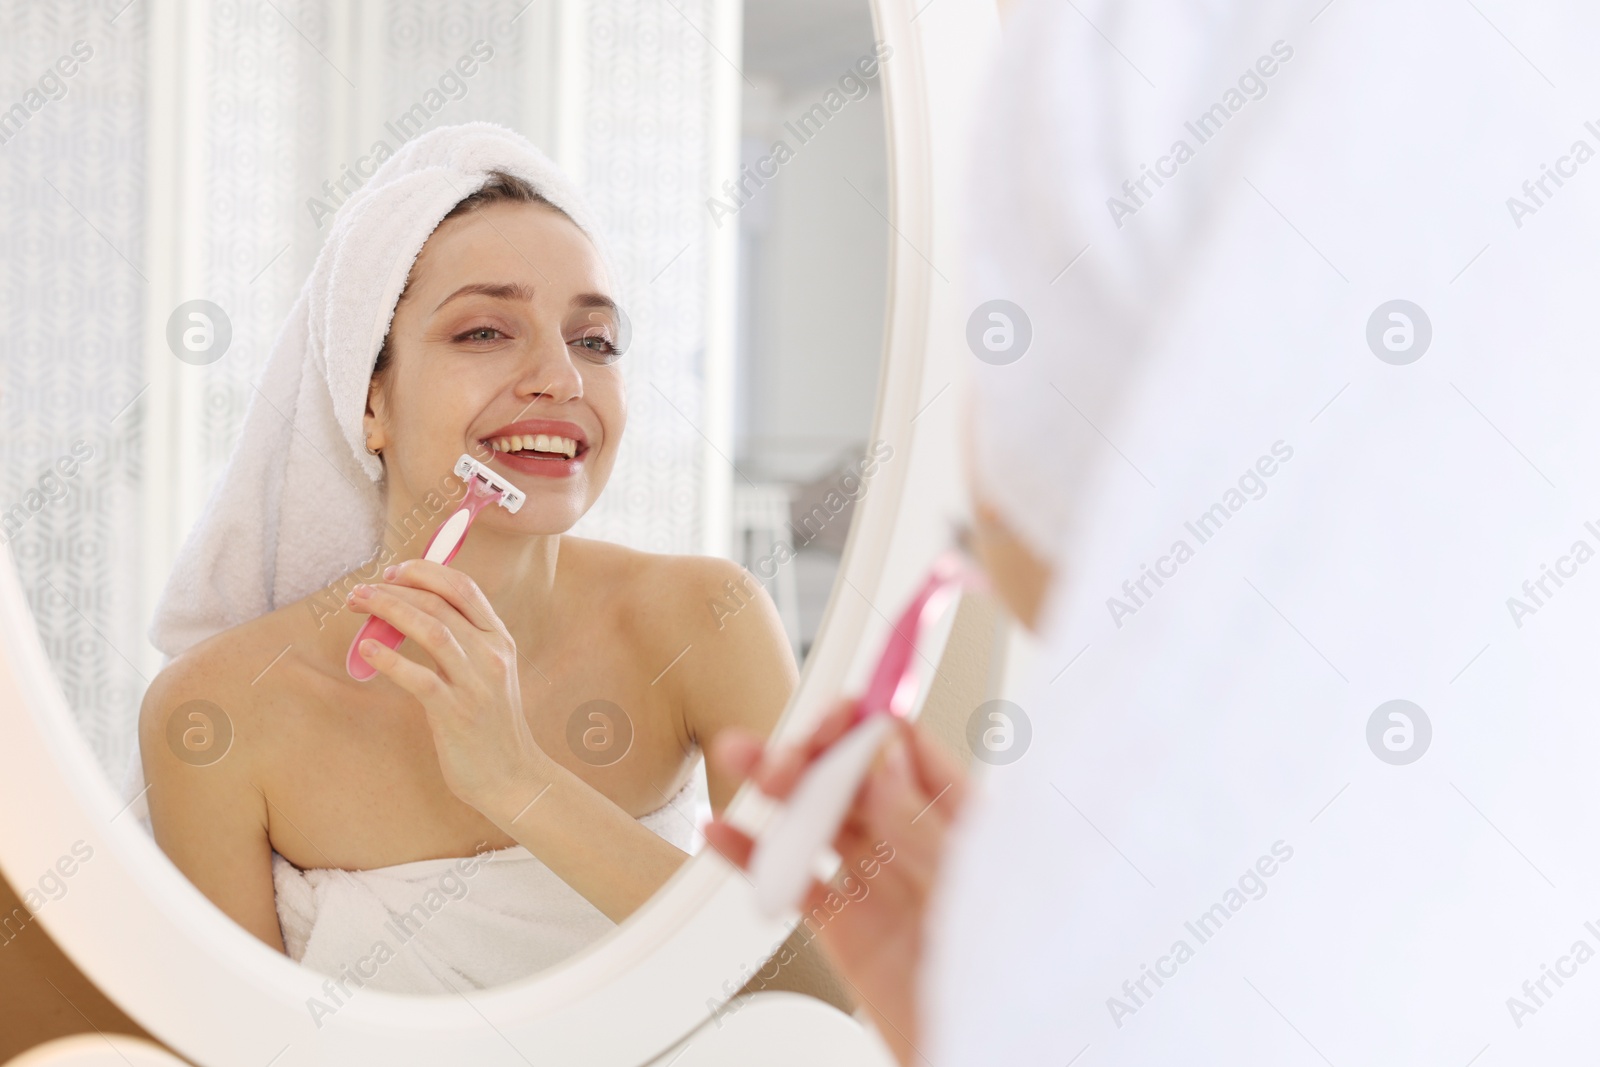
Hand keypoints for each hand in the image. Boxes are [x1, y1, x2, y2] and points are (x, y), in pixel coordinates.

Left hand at [348, 560, 547, 816]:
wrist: (512, 777)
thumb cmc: (490, 725)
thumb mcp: (487, 672)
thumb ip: (461, 641)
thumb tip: (410, 612)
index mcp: (499, 639)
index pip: (463, 587)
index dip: (425, 572)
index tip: (393, 572)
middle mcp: (491, 654)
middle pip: (439, 604)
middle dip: (394, 590)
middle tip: (360, 590)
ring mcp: (476, 684)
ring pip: (431, 630)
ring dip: (389, 611)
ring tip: (358, 606)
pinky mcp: (457, 714)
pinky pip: (420, 678)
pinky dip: (390, 660)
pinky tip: (367, 650)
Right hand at [703, 701, 969, 1066]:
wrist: (998, 1047)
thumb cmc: (1015, 969)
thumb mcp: (973, 885)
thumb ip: (923, 825)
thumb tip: (883, 759)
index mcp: (963, 821)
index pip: (909, 750)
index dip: (870, 722)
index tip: (841, 706)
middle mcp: (918, 845)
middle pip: (854, 778)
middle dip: (816, 753)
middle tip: (788, 753)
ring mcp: (881, 884)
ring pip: (820, 821)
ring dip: (779, 788)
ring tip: (742, 761)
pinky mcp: (849, 929)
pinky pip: (797, 883)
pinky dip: (757, 858)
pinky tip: (727, 834)